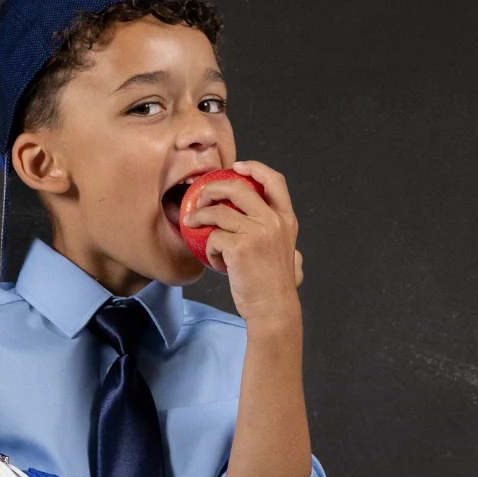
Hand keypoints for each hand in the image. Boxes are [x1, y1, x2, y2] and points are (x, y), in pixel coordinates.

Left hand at [181, 159, 303, 322]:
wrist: (273, 309)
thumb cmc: (273, 287)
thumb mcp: (286, 253)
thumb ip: (275, 236)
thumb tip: (260, 227)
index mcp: (286, 220)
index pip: (274, 181)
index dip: (255, 168)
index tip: (237, 167)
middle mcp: (273, 222)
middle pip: (239, 188)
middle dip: (214, 188)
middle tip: (200, 197)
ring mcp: (257, 233)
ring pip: (219, 212)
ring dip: (200, 216)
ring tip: (191, 222)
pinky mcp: (240, 247)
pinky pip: (213, 238)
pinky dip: (210, 249)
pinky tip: (216, 262)